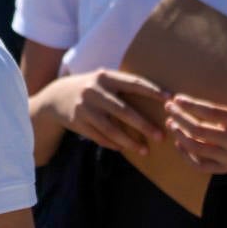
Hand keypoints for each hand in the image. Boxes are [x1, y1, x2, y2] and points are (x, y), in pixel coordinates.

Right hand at [40, 69, 168, 155]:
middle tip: (162, 136)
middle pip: (124, 111)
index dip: (153, 91)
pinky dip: (113, 144)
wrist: (55, 97)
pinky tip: (124, 148)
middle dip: (144, 125)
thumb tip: (158, 97)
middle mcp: (94, 91)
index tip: (171, 100)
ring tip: (145, 151)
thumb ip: (123, 85)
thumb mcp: (103, 80)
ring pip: (111, 129)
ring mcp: (84, 107)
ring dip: (130, 142)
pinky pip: (99, 137)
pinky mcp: (77, 122)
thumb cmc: (91, 89)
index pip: (134, 83)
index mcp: (105, 76)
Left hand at [164, 76, 226, 173]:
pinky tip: (177, 142)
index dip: (193, 105)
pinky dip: (186, 156)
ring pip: (197, 148)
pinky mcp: (224, 169)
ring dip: (179, 135)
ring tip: (170, 122)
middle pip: (200, 131)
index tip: (177, 98)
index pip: (212, 113)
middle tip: (168, 107)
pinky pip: (200, 166)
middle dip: (181, 118)